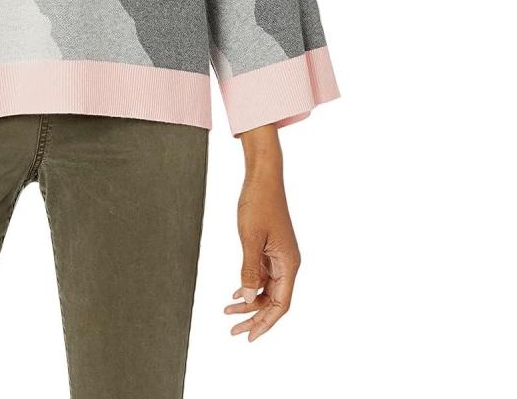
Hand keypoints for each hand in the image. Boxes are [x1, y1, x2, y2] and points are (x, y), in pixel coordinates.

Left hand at [225, 125, 299, 341]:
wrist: (262, 178)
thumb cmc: (259, 203)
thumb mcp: (250, 238)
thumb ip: (249, 269)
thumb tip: (246, 297)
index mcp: (289, 264)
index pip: (280, 304)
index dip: (265, 323)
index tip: (249, 337)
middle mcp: (288, 263)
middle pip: (274, 301)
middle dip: (255, 318)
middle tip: (233, 331)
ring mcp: (279, 256)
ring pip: (267, 289)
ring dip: (249, 302)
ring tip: (228, 312)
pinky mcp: (271, 248)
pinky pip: (263, 275)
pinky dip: (250, 285)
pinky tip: (236, 293)